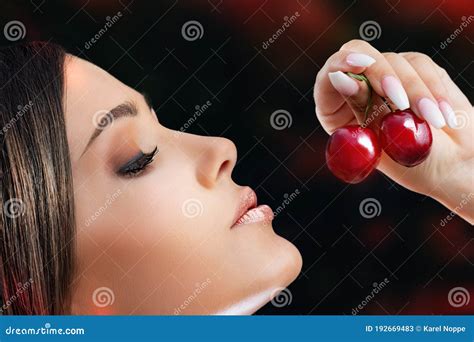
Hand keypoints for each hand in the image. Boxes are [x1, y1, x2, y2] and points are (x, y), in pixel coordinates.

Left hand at [313, 39, 472, 223]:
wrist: (450, 167)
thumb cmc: (409, 162)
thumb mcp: (381, 139)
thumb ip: (362, 106)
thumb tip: (339, 77)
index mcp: (336, 110)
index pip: (327, 78)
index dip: (340, 64)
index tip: (360, 65)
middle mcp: (357, 88)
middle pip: (359, 54)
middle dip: (383, 75)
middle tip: (400, 98)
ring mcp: (385, 75)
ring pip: (394, 61)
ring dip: (416, 92)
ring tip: (433, 122)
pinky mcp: (413, 69)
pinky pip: (421, 66)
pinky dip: (433, 90)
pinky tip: (444, 117)